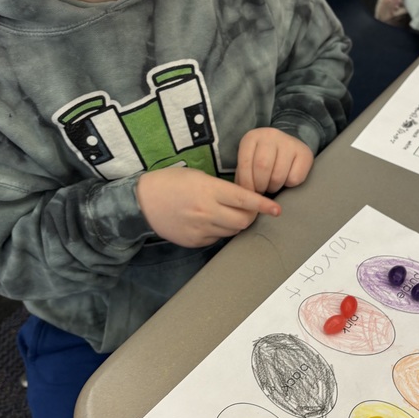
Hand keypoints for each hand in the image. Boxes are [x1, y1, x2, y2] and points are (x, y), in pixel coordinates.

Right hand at [135, 167, 279, 247]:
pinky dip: (219, 231)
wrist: (142, 201)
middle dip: (251, 216)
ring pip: (232, 231)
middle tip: (249, 210)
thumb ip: (220, 188)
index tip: (277, 209)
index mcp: (209, 190)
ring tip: (226, 213)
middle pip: (243, 220)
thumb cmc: (170, 182)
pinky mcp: (194, 241)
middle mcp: (207, 211)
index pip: (245, 200)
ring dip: (235, 223)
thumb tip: (242, 199)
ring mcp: (200, 229)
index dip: (263, 205)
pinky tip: (209, 221)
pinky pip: (216, 238)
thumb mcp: (197, 176)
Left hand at [235, 128, 313, 194]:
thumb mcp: (249, 161)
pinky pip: (294, 178)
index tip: (249, 192)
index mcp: (252, 137)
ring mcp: (289, 143)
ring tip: (272, 186)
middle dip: (260, 186)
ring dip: (273, 187)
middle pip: (262, 167)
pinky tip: (286, 180)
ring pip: (278, 175)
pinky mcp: (305, 153)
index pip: (245, 163)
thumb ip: (243, 175)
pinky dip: (289, 185)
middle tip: (261, 191)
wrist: (288, 145)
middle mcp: (270, 136)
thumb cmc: (264, 158)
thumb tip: (244, 194)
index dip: (246, 183)